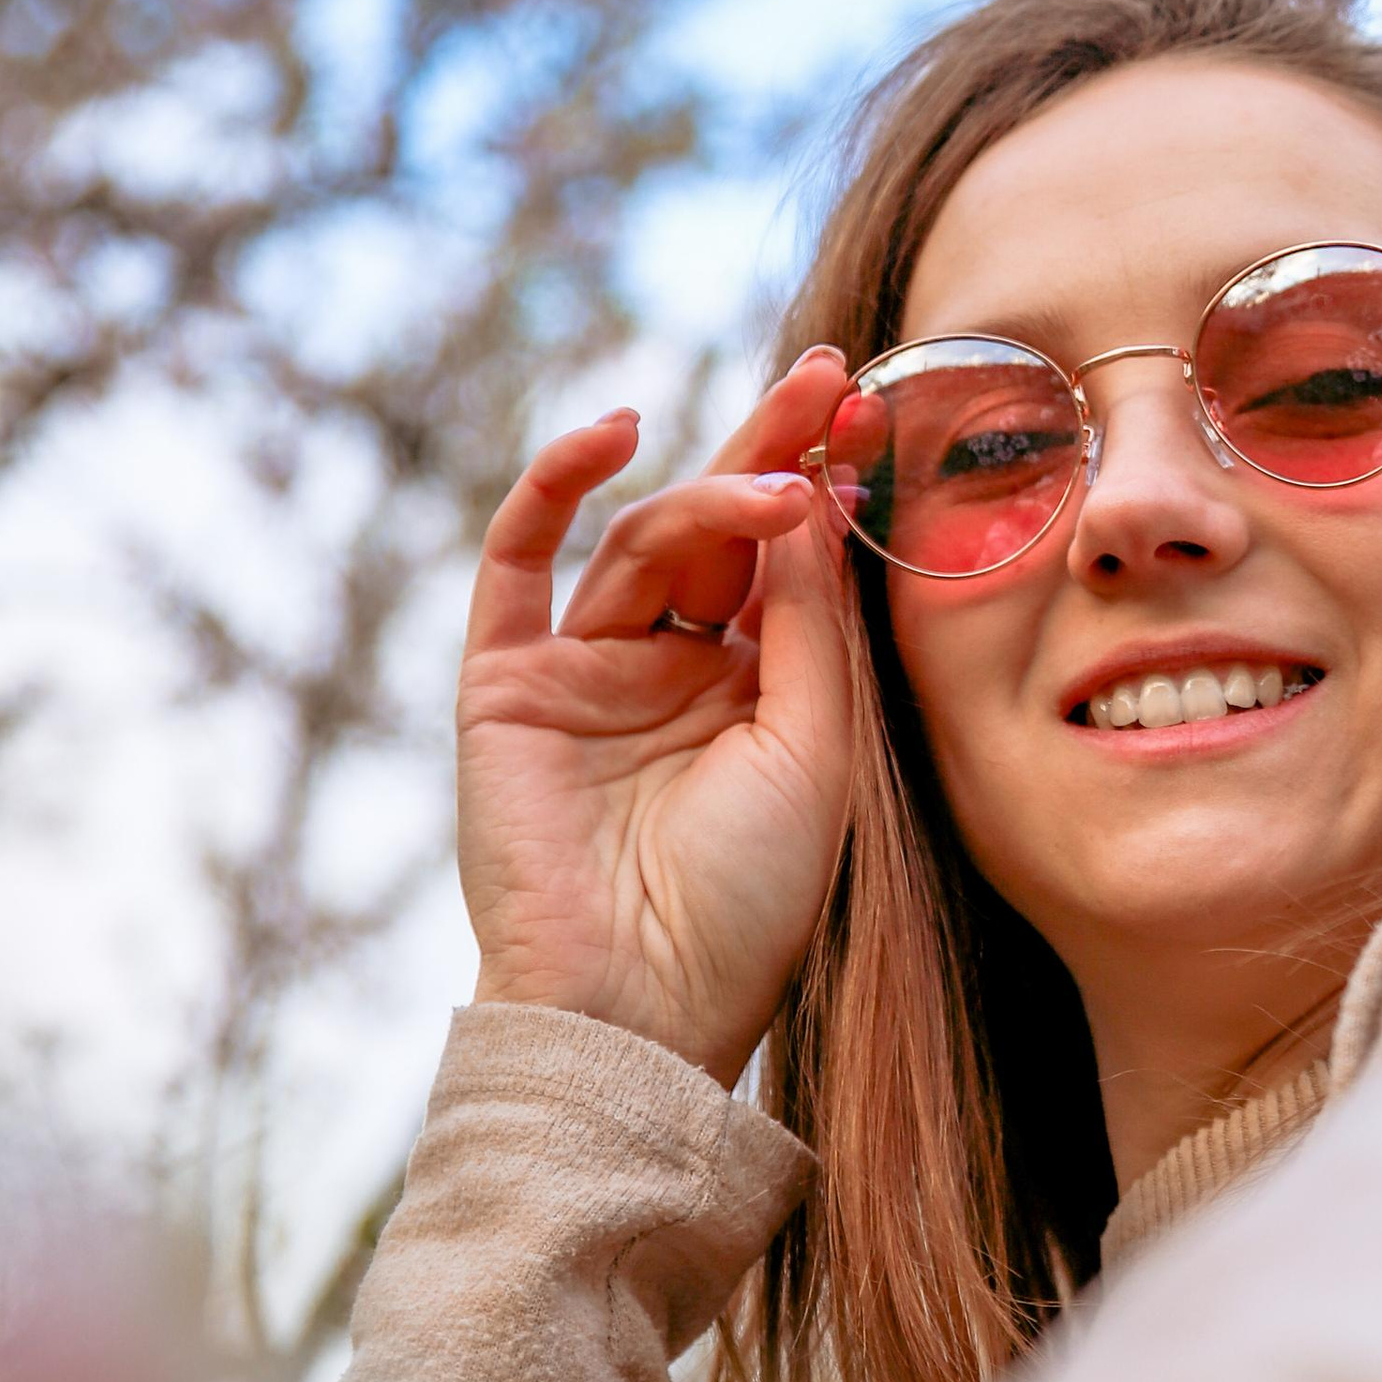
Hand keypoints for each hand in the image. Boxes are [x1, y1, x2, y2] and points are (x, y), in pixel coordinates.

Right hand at [457, 349, 855, 1087]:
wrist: (641, 1007)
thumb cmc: (747, 904)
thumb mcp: (814, 750)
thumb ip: (805, 624)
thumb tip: (803, 497)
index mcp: (754, 694)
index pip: (787, 562)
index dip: (823, 485)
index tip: (871, 410)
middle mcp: (672, 671)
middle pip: (722, 529)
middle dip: (774, 446)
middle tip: (830, 373)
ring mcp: (588, 672)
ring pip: (646, 543)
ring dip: (711, 495)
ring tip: (776, 485)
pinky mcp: (509, 684)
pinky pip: (519, 563)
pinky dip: (554, 486)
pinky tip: (613, 432)